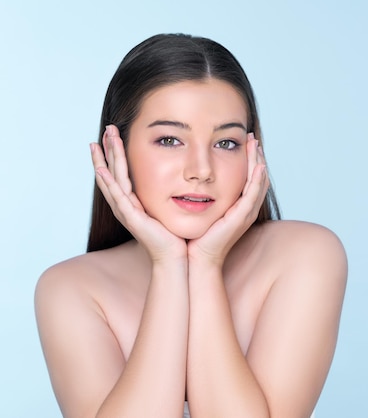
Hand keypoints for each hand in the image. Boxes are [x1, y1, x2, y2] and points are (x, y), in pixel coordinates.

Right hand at [90, 125, 186, 261]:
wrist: (175, 257)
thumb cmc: (174, 235)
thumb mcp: (167, 207)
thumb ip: (166, 193)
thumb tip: (177, 177)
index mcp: (133, 203)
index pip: (120, 174)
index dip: (115, 155)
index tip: (112, 136)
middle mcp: (126, 206)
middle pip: (111, 173)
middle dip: (108, 151)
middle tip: (106, 129)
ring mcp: (126, 212)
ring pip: (111, 181)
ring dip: (104, 161)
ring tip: (98, 142)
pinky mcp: (132, 219)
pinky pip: (118, 197)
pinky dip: (109, 183)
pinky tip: (102, 171)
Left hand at [187, 133, 268, 266]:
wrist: (196, 258)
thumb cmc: (196, 236)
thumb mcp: (202, 209)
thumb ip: (202, 195)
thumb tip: (191, 178)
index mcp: (239, 207)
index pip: (250, 178)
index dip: (249, 160)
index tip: (244, 142)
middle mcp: (246, 209)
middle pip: (259, 177)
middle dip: (257, 156)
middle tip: (252, 137)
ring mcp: (246, 213)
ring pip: (259, 182)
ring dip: (259, 162)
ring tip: (255, 144)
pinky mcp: (241, 217)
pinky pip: (253, 193)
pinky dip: (257, 178)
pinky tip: (258, 164)